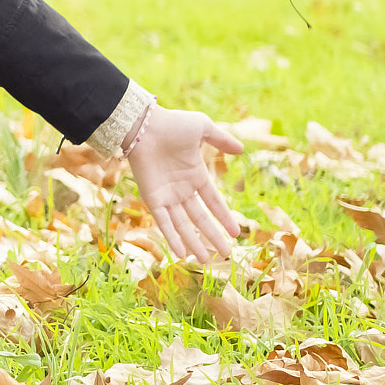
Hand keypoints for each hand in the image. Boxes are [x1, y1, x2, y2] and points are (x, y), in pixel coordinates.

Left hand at [128, 103, 243, 262]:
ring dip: (194, 242)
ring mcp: (166, 195)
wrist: (143, 125)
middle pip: (200, 218)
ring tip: (207, 261)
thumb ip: (221, 139)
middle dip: (212, 236)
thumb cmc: (171, 124)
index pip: (213, 201)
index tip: (236, 232)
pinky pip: (164, 222)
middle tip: (226, 254)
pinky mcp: (152, 199)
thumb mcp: (202, 127)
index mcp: (194, 174)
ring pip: (183, 225)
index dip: (224, 217)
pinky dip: (173, 237)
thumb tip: (241, 149)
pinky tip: (182, 253)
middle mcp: (181, 188)